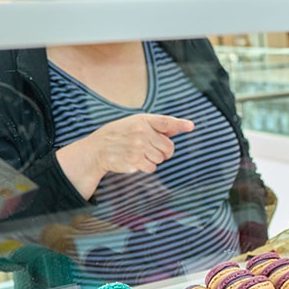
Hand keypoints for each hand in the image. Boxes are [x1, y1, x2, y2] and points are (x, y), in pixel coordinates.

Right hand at [57, 113, 194, 198]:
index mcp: (143, 120)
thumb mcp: (135, 124)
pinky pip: (152, 167)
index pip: (166, 121)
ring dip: (154, 159)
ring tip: (139, 153)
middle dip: (164, 151)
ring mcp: (138, 146)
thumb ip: (156, 127)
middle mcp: (141, 132)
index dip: (179, 124)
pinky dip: (146, 167)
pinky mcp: (135, 160)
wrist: (98, 149)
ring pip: (161, 158)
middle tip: (151, 149)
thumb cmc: (119, 135)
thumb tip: (177, 128)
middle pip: (169, 147)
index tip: (190, 126)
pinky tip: (135, 160)